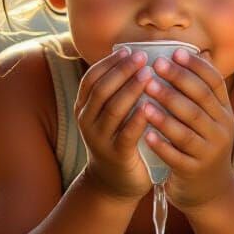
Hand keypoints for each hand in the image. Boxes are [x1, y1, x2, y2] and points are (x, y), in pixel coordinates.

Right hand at [75, 47, 153, 201]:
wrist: (113, 183)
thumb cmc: (118, 140)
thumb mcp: (110, 115)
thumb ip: (117, 91)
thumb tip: (136, 56)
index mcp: (84, 108)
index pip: (91, 79)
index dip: (109, 63)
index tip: (128, 50)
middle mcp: (87, 121)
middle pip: (102, 90)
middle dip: (121, 71)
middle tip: (141, 58)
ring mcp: (99, 139)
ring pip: (113, 109)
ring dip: (131, 90)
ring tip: (148, 75)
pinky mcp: (116, 154)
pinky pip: (126, 133)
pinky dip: (137, 119)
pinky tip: (150, 107)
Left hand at [141, 48, 233, 210]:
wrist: (210, 190)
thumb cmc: (202, 144)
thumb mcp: (210, 118)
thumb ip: (203, 90)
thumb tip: (199, 51)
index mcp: (224, 112)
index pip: (214, 83)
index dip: (195, 67)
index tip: (174, 53)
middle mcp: (221, 130)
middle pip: (200, 101)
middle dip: (177, 82)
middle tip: (154, 67)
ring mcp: (209, 152)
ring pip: (188, 128)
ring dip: (165, 112)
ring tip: (145, 98)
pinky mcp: (194, 171)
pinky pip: (177, 156)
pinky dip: (162, 144)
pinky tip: (146, 134)